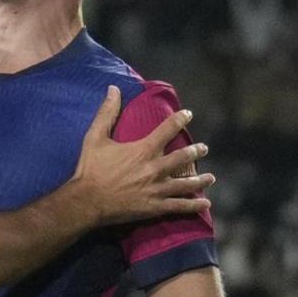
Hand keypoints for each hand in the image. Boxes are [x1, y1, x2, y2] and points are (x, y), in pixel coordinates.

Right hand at [71, 86, 212, 225]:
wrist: (87, 201)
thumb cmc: (90, 169)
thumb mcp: (95, 137)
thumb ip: (107, 112)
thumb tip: (113, 89)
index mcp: (143, 150)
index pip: (167, 130)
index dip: (179, 119)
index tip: (188, 114)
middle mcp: (155, 168)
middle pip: (182, 157)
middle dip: (195, 151)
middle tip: (204, 148)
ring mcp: (157, 189)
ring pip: (186, 183)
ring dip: (200, 179)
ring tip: (211, 177)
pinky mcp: (155, 207)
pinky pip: (179, 206)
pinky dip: (194, 205)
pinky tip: (205, 203)